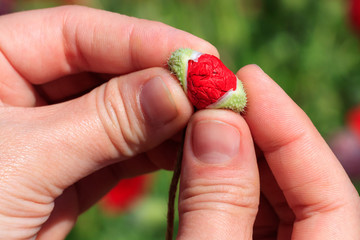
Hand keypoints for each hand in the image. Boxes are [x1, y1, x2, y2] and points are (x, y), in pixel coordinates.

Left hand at [0, 6, 216, 238]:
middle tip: (214, 90)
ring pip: (121, 111)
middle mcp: (22, 89)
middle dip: (162, 81)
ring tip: (209, 121)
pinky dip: (157, 149)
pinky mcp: (71, 169)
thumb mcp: (23, 162)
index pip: (77, 33)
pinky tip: (186, 147)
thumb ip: (103, 122)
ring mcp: (52, 131)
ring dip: (166, 117)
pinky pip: (122, 148)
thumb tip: (176, 90)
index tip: (199, 57)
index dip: (144, 41)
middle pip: (106, 70)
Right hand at [176, 65, 359, 238]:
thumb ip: (218, 200)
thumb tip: (215, 122)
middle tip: (214, 98)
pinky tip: (194, 158)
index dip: (289, 128)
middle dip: (254, 136)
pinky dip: (218, 182)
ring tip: (199, 122)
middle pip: (297, 185)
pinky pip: (242, 210)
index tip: (247, 81)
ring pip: (266, 195)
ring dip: (231, 155)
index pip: (329, 190)